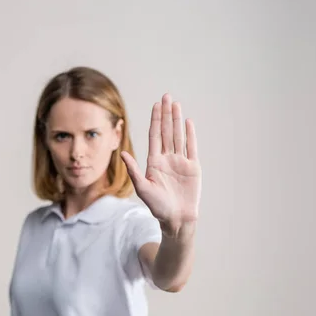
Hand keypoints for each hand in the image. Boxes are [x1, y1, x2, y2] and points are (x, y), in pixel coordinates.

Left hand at [121, 93, 201, 235]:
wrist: (176, 219)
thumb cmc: (157, 207)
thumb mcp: (142, 188)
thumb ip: (133, 170)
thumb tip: (122, 153)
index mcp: (154, 162)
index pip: (155, 136)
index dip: (155, 120)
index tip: (156, 105)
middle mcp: (167, 159)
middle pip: (166, 131)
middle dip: (166, 114)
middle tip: (166, 96)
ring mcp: (180, 162)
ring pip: (178, 136)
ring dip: (177, 120)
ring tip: (176, 104)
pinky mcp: (193, 167)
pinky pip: (192, 147)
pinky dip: (190, 135)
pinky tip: (188, 122)